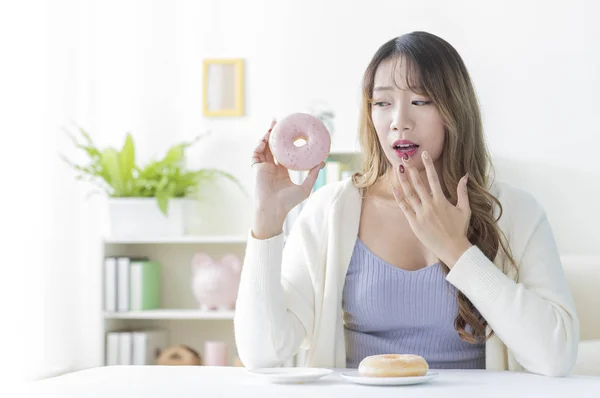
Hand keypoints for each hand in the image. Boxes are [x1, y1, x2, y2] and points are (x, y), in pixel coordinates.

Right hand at [251, 119, 323, 237]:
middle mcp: (272, 168)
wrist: (274, 210)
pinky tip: (265, 139)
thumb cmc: (289, 203)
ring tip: (272, 125)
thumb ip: (312, 174)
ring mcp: (264, 168)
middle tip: (277, 121)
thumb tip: (322, 161)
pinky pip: (256, 154)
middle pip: (272, 147)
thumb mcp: (305, 187)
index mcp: (282, 171)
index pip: (283, 152)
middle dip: (274, 134)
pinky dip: (259, 146)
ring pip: (263, 148)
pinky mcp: (257, 169)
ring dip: (266, 136)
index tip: (290, 131)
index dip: (285, 142)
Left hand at [392, 151, 471, 266]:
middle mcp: (430, 205)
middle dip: (411, 169)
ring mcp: (421, 214)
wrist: (453, 248)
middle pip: (418, 183)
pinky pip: (405, 208)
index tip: (424, 154)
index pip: (434, 178)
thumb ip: (463, 192)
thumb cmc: (459, 229)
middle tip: (404, 158)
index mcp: (442, 200)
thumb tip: (465, 176)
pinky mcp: (414, 223)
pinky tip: (395, 189)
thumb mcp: (465, 209)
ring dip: (403, 181)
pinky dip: (399, 198)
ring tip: (397, 170)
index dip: (428, 165)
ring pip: (409, 194)